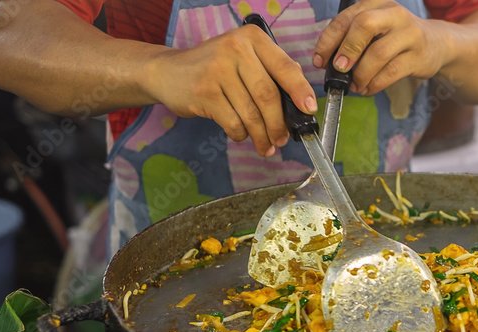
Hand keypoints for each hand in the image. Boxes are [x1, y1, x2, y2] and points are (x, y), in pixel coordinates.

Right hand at [141, 25, 316, 156]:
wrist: (167, 71)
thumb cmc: (214, 68)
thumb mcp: (243, 58)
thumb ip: (271, 70)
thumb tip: (302, 98)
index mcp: (252, 38)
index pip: (284, 67)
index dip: (300, 91)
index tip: (309, 110)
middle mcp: (235, 49)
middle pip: (268, 95)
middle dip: (279, 124)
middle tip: (283, 140)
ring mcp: (217, 70)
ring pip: (251, 114)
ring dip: (262, 136)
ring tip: (266, 146)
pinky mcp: (204, 92)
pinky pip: (233, 123)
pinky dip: (240, 135)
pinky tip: (240, 134)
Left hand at [313, 0, 449, 96]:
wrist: (436, 43)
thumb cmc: (396, 37)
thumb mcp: (376, 28)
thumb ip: (353, 37)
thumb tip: (327, 62)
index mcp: (376, 3)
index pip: (347, 17)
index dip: (329, 40)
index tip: (319, 60)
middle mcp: (394, 14)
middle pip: (364, 25)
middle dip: (347, 50)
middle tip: (338, 70)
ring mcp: (409, 34)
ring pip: (378, 53)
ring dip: (361, 74)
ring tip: (355, 86)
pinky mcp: (418, 56)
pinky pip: (392, 72)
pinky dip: (376, 84)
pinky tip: (368, 89)